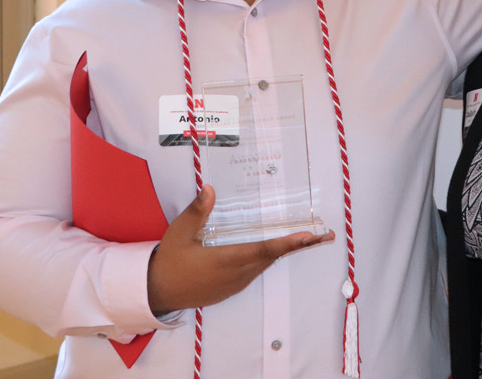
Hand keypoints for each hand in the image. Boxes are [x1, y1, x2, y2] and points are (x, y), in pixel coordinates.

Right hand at [146, 186, 333, 315]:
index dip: (287, 243)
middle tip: (324, 235)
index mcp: (226, 260)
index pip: (263, 250)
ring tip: (309, 239)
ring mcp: (235, 283)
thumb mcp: (179, 233)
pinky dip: (271, 257)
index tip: (308, 236)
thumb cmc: (168, 261)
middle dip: (299, 246)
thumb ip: (197, 212)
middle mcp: (236, 274)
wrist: (156, 292)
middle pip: (273, 257)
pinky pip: (257, 270)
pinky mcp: (232, 287)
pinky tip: (279, 249)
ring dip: (286, 251)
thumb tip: (209, 188)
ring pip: (266, 264)